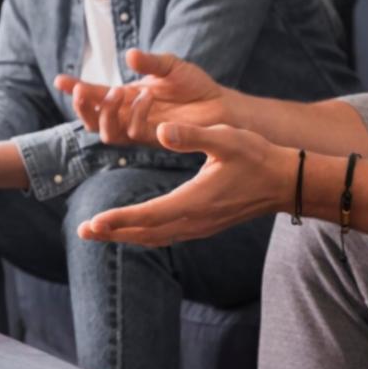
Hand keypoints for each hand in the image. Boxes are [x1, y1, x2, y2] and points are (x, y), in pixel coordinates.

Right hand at [54, 49, 234, 146]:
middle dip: (83, 106)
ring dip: (106, 114)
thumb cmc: (194, 84)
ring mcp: (139, 128)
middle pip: (92, 119)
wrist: (219, 105)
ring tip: (116, 92)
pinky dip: (134, 115)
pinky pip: (132, 134)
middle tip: (84, 90)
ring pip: (106, 132)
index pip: (95, 95)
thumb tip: (128, 55)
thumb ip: (149, 62)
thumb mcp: (169, 65)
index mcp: (126, 96)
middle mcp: (128, 114)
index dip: (76, 89)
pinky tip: (145, 97)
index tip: (60, 79)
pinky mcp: (153, 139)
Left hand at [76, 123, 293, 246]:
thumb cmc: (256, 156)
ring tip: (100, 232)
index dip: (119, 219)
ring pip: (155, 237)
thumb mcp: (225, 138)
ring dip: (126, 235)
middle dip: (113, 232)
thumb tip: (160, 132)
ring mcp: (200, 226)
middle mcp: (194, 220)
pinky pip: (167, 235)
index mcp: (195, 200)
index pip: (149, 215)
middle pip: (146, 233)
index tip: (94, 221)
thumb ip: (192, 135)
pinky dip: (145, 234)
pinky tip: (135, 228)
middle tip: (83, 231)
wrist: (284, 182)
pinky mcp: (204, 225)